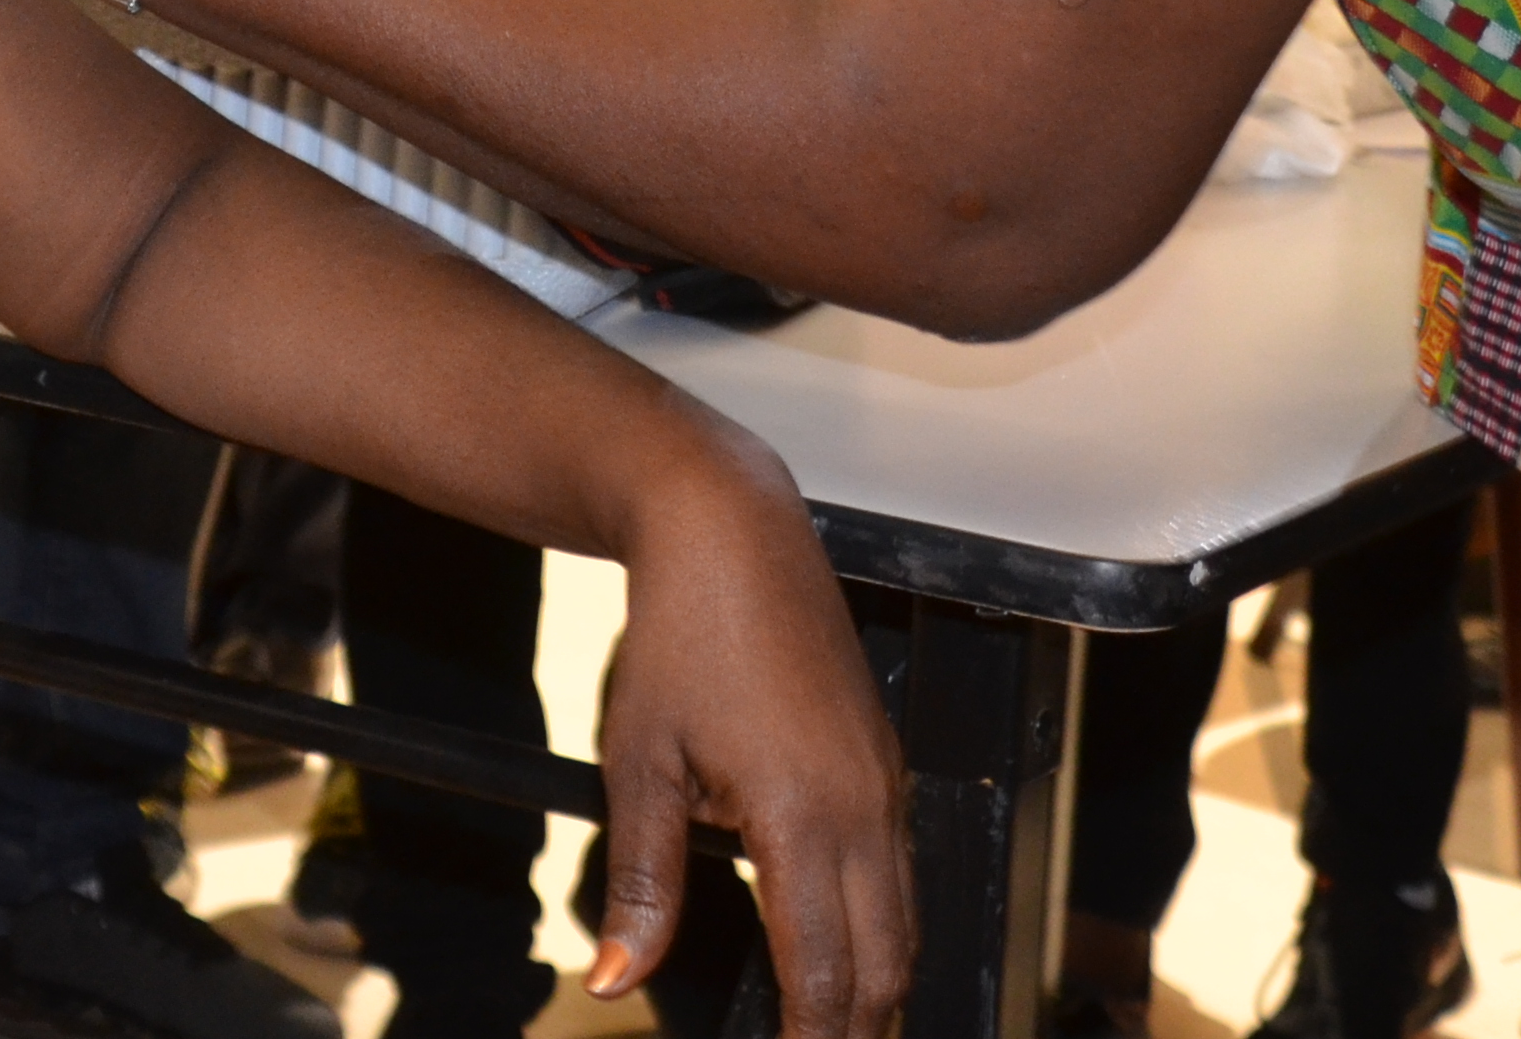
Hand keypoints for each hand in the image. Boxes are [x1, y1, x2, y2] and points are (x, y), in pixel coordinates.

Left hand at [591, 442, 913, 1035]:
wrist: (731, 532)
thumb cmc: (680, 635)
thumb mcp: (639, 765)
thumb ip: (641, 884)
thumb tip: (615, 976)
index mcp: (801, 816)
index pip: (824, 971)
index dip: (810, 1037)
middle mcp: (863, 806)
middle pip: (887, 963)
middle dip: (858, 1028)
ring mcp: (883, 781)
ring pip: (905, 920)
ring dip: (879, 985)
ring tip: (838, 1028)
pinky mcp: (884, 759)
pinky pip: (901, 868)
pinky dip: (883, 926)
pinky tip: (846, 946)